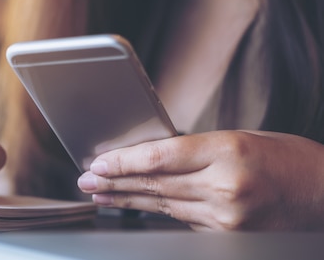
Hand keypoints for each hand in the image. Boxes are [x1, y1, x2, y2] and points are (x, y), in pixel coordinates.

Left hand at [77, 130, 323, 229]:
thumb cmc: (290, 160)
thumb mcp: (243, 138)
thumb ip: (198, 150)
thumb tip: (154, 155)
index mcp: (228, 151)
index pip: (160, 156)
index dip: (123, 161)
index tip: (99, 162)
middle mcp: (225, 186)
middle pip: (155, 183)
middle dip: (115, 183)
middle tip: (87, 181)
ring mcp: (227, 218)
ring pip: (164, 205)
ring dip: (128, 200)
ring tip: (101, 195)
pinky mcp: (230, 237)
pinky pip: (183, 221)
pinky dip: (157, 212)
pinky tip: (136, 206)